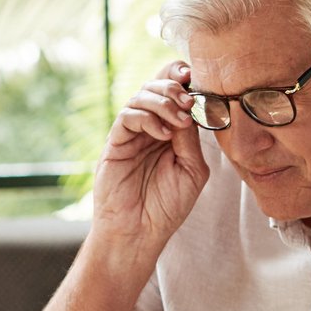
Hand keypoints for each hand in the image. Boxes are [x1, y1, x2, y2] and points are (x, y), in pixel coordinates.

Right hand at [91, 61, 209, 247]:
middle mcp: (150, 129)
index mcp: (170, 132)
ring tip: (179, 120)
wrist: (139, 232)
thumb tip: (190, 108)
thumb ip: (191, 139)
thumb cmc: (166, 207)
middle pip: (155, 87)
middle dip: (173, 88)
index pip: (173, 94)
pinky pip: (127, 116)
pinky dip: (147, 118)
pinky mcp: (115, 143)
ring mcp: (131, 135)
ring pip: (140, 96)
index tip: (195, 78)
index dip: (181, 80)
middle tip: (188, 100)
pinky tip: (163, 134)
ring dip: (163, 102)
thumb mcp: (192, 170)